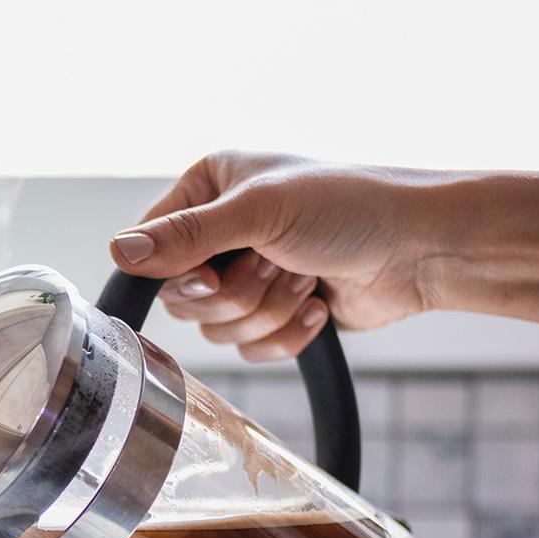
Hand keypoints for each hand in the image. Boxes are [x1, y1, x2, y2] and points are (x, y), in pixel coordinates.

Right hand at [109, 152, 447, 360]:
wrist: (420, 248)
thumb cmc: (350, 207)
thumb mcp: (260, 211)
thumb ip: (186, 234)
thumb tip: (118, 252)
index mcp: (210, 187)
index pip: (153, 244)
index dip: (180, 271)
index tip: (214, 271)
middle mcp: (223, 230)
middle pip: (184, 298)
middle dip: (237, 292)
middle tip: (276, 262)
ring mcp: (249, 274)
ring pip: (218, 329)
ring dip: (268, 310)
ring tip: (306, 276)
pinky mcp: (277, 315)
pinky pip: (251, 350)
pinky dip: (287, 334)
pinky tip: (318, 303)